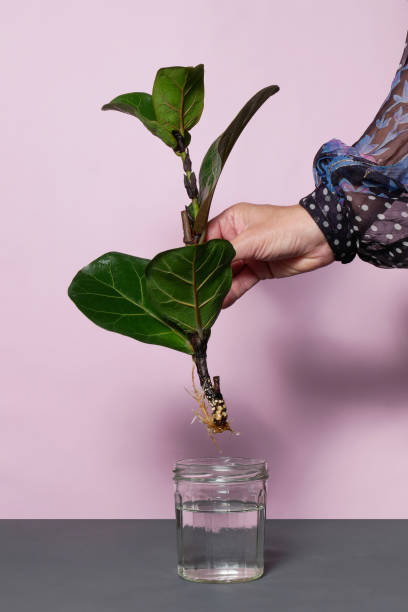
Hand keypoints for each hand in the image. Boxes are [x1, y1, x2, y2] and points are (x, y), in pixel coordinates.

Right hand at [206, 202, 333, 306]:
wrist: (320, 240)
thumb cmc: (288, 227)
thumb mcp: (252, 239)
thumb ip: (226, 254)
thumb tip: (206, 267)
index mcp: (232, 221)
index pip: (205, 239)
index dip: (196, 256)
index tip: (186, 272)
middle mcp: (236, 237)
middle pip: (215, 259)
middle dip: (206, 275)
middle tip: (194, 291)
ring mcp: (247, 254)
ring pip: (227, 273)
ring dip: (218, 286)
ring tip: (206, 301)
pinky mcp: (258, 269)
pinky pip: (240, 282)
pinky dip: (231, 292)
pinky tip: (221, 302)